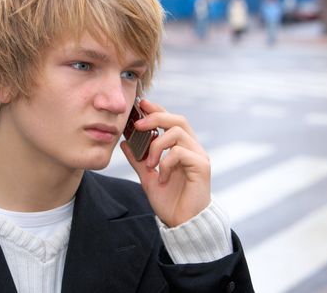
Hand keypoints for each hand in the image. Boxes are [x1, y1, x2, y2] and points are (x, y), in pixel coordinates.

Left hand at [120, 99, 210, 227]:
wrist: (181, 223)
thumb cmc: (169, 201)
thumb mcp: (147, 177)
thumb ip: (138, 159)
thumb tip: (124, 142)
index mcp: (181, 147)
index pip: (171, 120)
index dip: (157, 110)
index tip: (141, 104)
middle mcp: (193, 148)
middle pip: (178, 119)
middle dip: (156, 118)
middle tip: (139, 125)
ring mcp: (199, 156)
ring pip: (178, 133)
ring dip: (157, 145)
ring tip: (149, 164)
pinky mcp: (201, 167)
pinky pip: (180, 153)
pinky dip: (165, 162)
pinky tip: (162, 177)